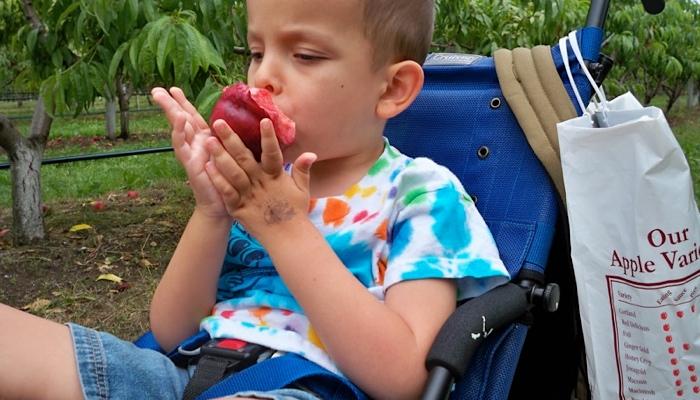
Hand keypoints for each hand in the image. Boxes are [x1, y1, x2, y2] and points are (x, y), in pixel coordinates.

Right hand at [151, 87, 228, 218]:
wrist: (224, 206)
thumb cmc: (230, 181)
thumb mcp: (234, 155)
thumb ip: (234, 139)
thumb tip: (252, 119)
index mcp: (206, 140)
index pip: (193, 118)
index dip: (184, 103)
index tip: (174, 89)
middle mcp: (196, 145)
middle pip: (181, 120)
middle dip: (169, 104)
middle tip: (156, 89)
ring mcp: (191, 153)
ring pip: (179, 129)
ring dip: (171, 113)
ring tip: (163, 97)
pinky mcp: (190, 164)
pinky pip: (183, 147)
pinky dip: (179, 133)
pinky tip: (178, 121)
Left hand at [205, 118, 315, 238]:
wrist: (287, 238)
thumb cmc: (294, 212)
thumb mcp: (302, 189)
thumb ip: (302, 169)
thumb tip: (311, 153)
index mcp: (276, 177)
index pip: (273, 153)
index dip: (268, 137)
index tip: (264, 120)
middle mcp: (261, 183)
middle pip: (245, 158)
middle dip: (231, 139)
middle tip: (218, 122)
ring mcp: (249, 196)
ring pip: (233, 173)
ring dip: (220, 156)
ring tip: (208, 140)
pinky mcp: (239, 208)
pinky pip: (227, 192)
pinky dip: (218, 180)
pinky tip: (207, 167)